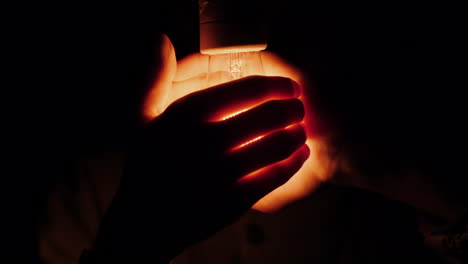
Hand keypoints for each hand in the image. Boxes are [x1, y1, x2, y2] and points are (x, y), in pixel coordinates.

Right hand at [142, 37, 338, 212]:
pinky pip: (273, 178)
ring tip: (301, 131)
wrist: (144, 223)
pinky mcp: (231, 203)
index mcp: (184, 115)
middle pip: (266, 116)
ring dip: (296, 135)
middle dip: (291, 109)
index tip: (289, 86)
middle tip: (300, 108)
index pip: (243, 90)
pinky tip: (299, 156)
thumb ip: (155, 79)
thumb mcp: (141, 119)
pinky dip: (292, 164)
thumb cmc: (147, 166)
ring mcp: (218, 174)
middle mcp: (202, 142)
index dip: (274, 86)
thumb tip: (162, 39)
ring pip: (274, 147)